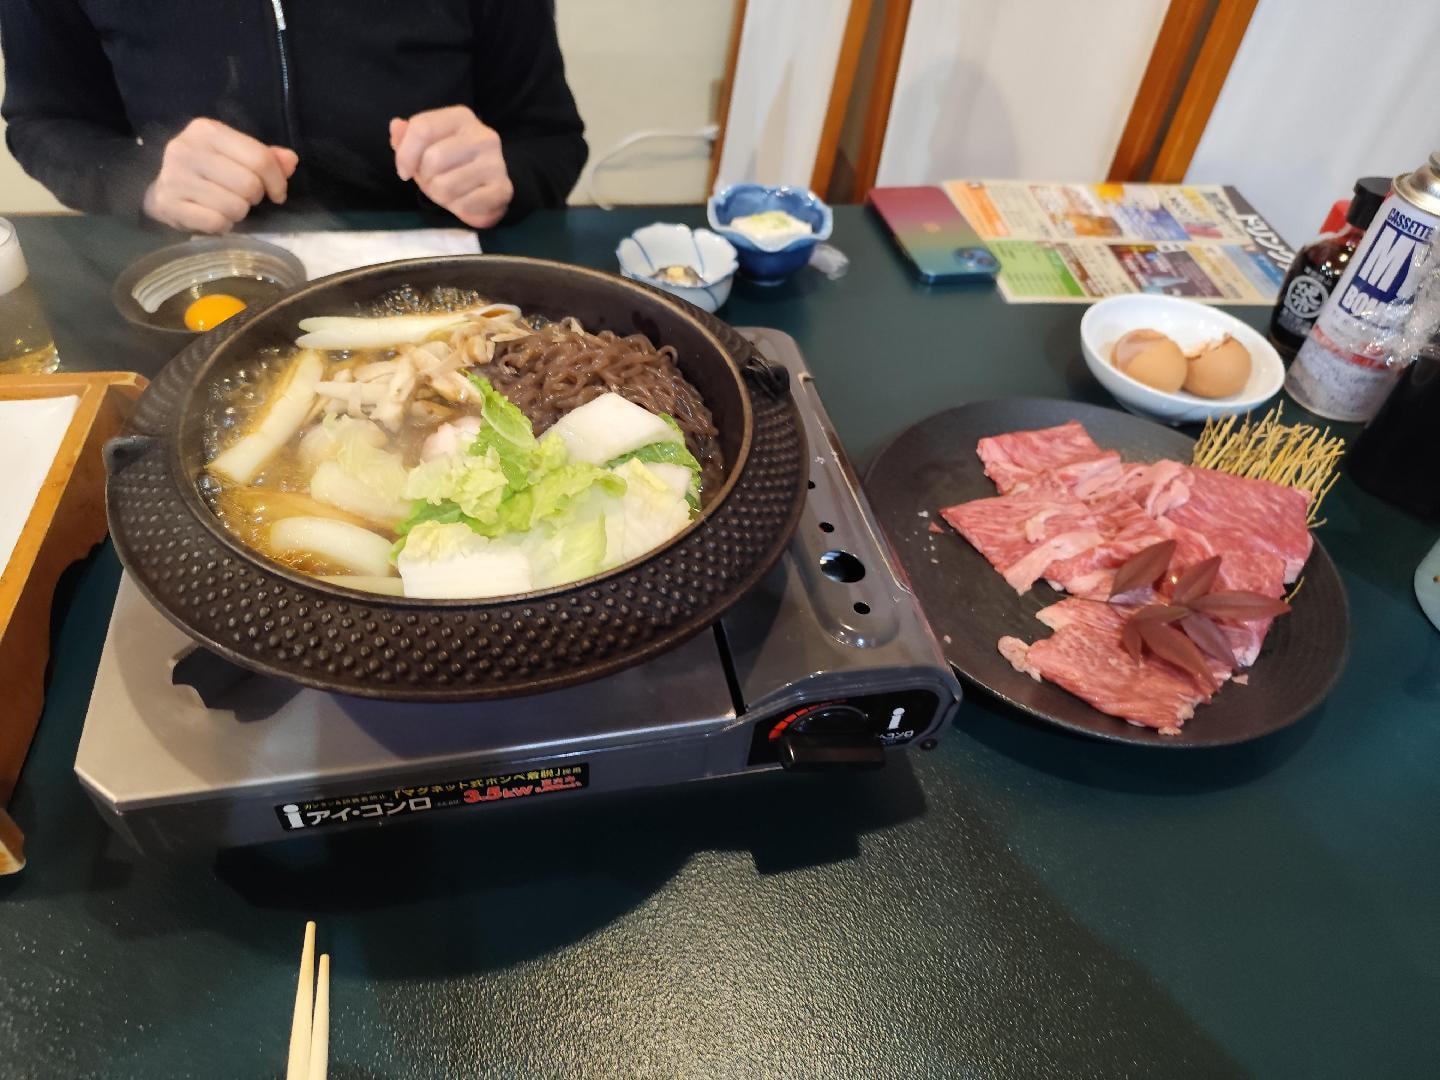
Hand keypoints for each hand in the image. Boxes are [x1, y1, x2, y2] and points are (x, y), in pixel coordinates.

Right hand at [142, 118, 297, 233]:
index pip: (259, 158)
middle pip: (249, 185)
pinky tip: (213, 217)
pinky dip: (222, 226)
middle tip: (245, 198)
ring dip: (238, 213)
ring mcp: (174, 177)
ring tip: (227, 206)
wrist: (163, 188)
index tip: (277, 193)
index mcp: (206, 130)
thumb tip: (290, 161)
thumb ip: (265, 157)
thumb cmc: (207, 170)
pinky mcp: (168, 204)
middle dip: (255, 197)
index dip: (277, 181)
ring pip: (234, 207)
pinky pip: (216, 223)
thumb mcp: (235, 155)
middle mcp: (186, 149)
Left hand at [390, 106, 512, 228]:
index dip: (405, 154)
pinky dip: (458, 208)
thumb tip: (396, 127)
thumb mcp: (427, 147)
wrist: (491, 187)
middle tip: (433, 182)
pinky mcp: (502, 189)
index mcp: (461, 117)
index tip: (404, 171)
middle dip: (425, 178)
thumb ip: (408, 137)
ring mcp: (496, 163)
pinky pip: (464, 204)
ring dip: (440, 196)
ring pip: (446, 186)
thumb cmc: (454, 165)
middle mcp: (482, 135)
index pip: (422, 128)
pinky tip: (464, 201)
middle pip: (433, 159)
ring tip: (449, 192)